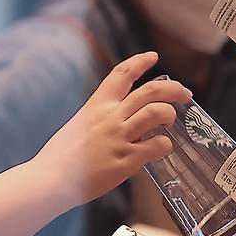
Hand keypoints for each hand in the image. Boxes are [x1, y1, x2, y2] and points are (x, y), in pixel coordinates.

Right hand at [34, 51, 191, 209]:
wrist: (50, 179)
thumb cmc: (63, 156)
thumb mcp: (80, 124)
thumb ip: (102, 118)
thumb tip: (122, 119)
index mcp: (97, 105)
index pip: (121, 74)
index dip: (140, 62)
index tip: (153, 56)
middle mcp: (110, 117)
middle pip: (150, 91)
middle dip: (173, 88)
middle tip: (185, 93)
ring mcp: (119, 137)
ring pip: (157, 112)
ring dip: (170, 114)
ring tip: (170, 122)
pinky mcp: (127, 160)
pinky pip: (157, 146)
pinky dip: (165, 145)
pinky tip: (161, 148)